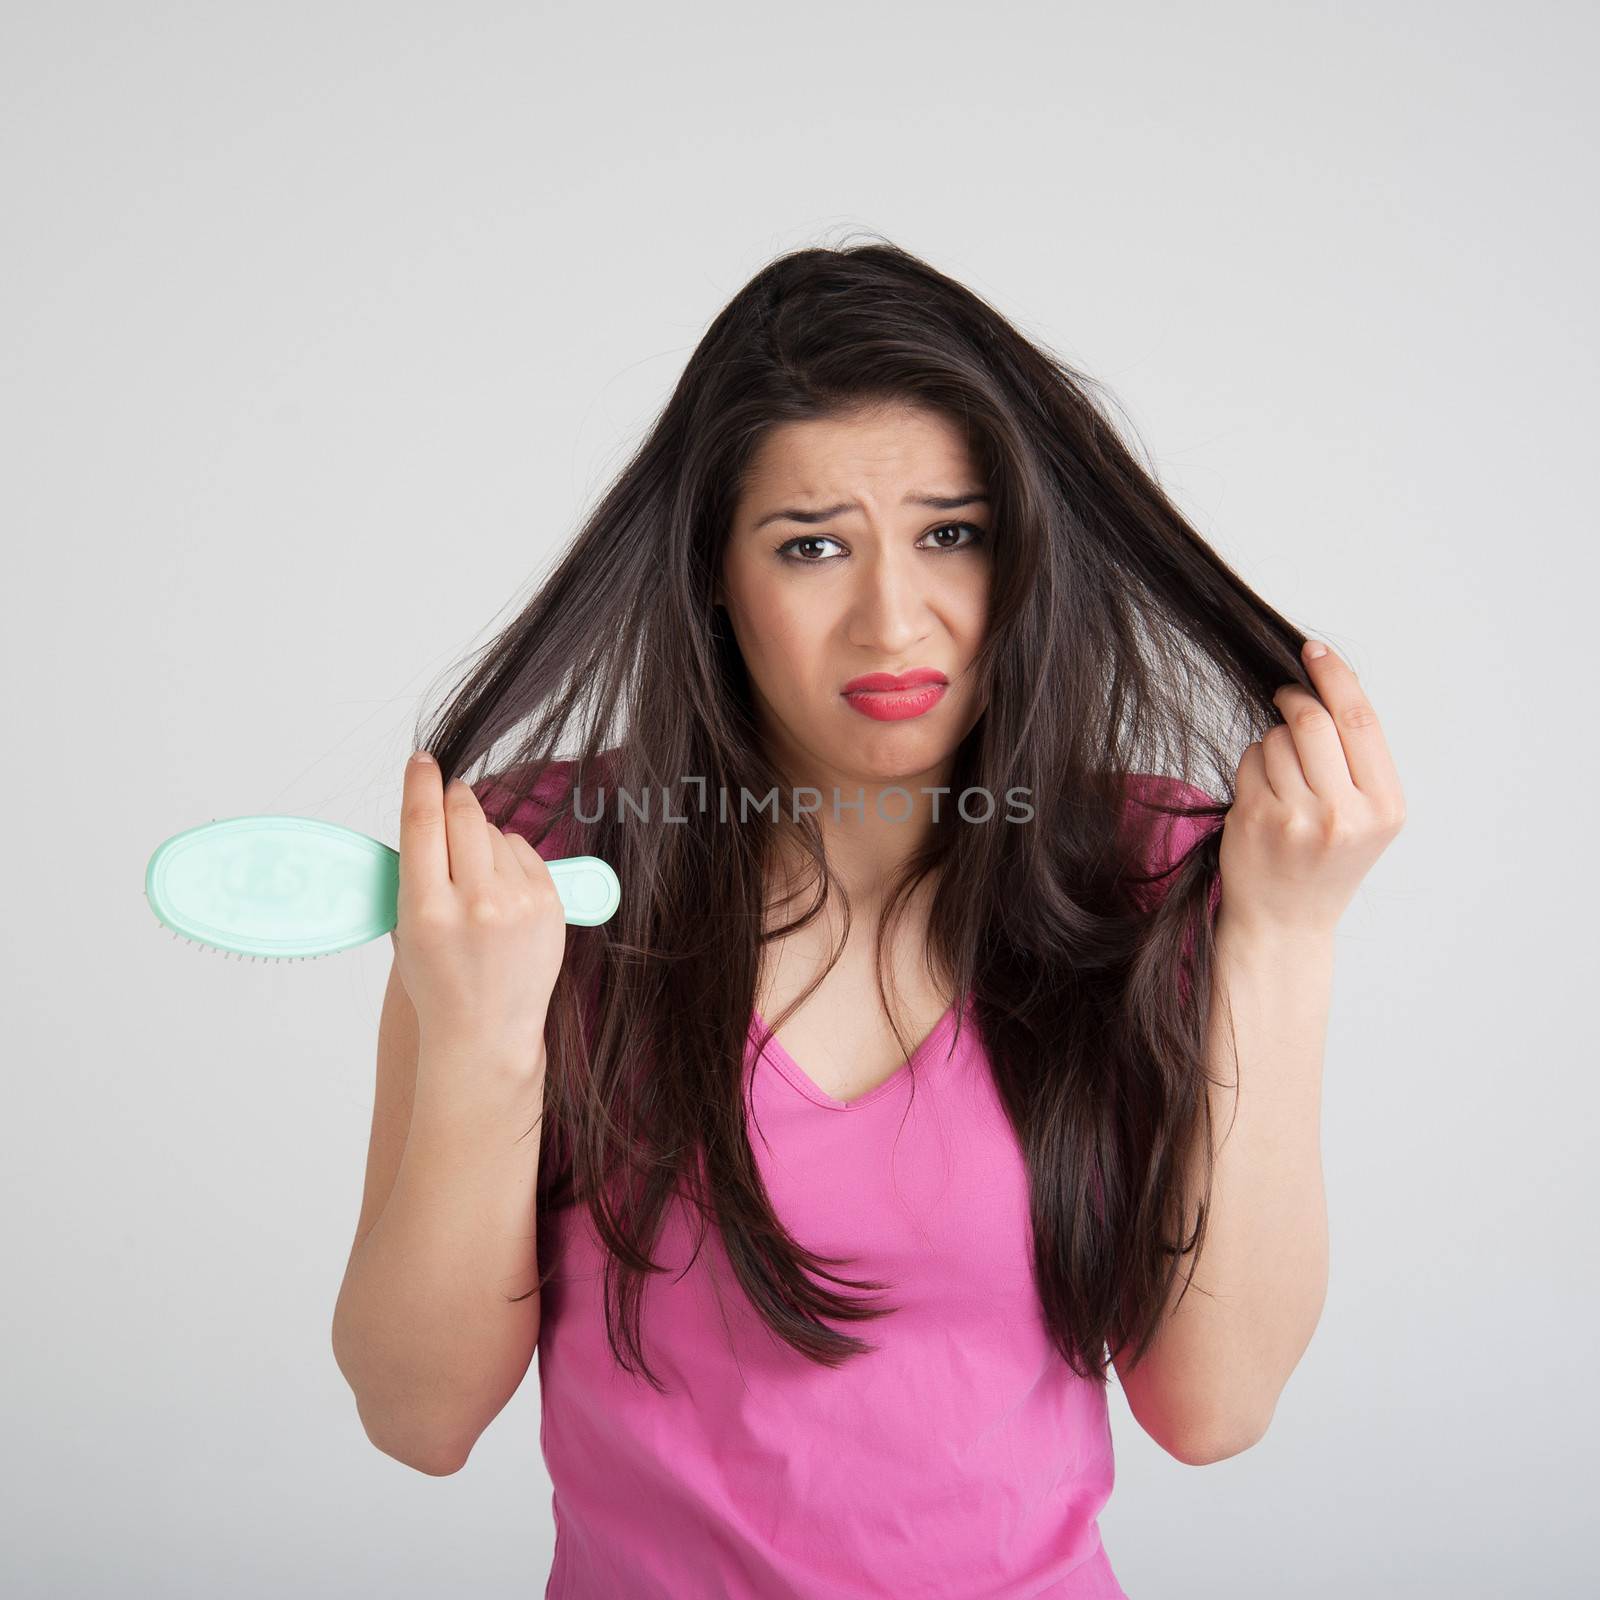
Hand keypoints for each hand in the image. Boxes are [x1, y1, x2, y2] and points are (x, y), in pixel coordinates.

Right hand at [391, 752, 568, 1071]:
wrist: (485, 1031)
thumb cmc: (438, 981)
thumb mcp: (405, 930)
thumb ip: (413, 873)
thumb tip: (426, 813)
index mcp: (426, 909)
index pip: (422, 823)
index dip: (421, 782)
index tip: (423, 760)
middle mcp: (475, 903)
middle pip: (464, 815)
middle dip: (454, 798)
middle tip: (449, 797)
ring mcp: (517, 904)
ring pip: (496, 831)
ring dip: (482, 836)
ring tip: (473, 873)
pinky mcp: (550, 905)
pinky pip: (526, 851)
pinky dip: (510, 857)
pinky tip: (500, 885)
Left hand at [1218, 639, 1405, 939]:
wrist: (1286, 923)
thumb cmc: (1325, 861)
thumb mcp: (1365, 816)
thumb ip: (1357, 758)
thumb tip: (1327, 682)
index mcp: (1384, 806)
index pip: (1359, 719)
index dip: (1334, 675)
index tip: (1313, 649)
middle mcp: (1345, 814)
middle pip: (1311, 719)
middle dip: (1293, 699)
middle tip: (1285, 697)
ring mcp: (1297, 819)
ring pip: (1274, 738)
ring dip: (1271, 741)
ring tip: (1281, 778)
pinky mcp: (1255, 821)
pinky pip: (1248, 760)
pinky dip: (1252, 764)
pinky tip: (1261, 795)